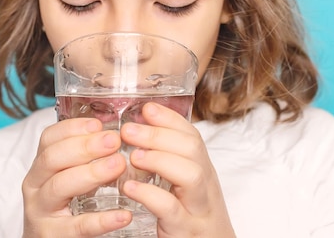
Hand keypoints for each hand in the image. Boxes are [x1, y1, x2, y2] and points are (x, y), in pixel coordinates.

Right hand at [21, 118, 131, 236]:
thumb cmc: (65, 207)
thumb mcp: (68, 177)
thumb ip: (85, 158)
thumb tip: (115, 133)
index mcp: (40, 167)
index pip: (49, 139)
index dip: (73, 127)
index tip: (98, 124)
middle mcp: (35, 186)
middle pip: (52, 158)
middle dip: (84, 146)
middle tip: (113, 141)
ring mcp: (40, 212)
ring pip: (59, 187)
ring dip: (91, 173)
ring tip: (118, 165)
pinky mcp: (52, 236)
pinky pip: (78, 226)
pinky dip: (102, 220)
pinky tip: (123, 215)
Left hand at [120, 103, 235, 237]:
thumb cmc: (193, 218)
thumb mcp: (185, 187)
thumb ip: (169, 161)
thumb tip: (142, 132)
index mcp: (203, 171)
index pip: (192, 136)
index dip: (169, 119)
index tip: (146, 108)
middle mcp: (205, 187)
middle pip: (193, 150)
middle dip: (159, 135)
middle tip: (128, 130)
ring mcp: (198, 209)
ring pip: (191, 176)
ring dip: (160, 160)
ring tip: (133, 156)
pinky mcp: (185, 231)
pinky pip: (172, 210)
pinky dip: (150, 195)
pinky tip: (131, 188)